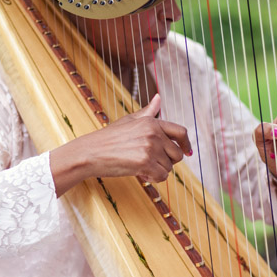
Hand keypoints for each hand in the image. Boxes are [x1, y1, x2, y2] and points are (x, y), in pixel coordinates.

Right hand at [51, 94, 192, 195]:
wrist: (89, 152)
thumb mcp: (128, 121)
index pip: (180, 132)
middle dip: (167, 161)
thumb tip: (159, 98)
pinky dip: (153, 179)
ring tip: (141, 167)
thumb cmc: (107, 138)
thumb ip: (147, 112)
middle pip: (177, 154)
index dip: (186, 144)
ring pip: (169, 167)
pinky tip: (141, 174)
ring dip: (158, 171)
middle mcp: (153, 133)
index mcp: (151, 122)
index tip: (187, 152)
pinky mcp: (145, 162)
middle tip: (151, 163)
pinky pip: (162, 176)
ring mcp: (150, 147)